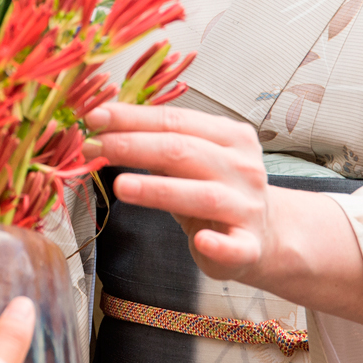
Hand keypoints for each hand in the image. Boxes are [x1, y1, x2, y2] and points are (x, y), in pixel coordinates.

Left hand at [86, 103, 362, 328]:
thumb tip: (102, 123)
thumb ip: (158, 141)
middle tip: (95, 146)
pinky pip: (234, 246)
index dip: (133, 117)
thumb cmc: (216, 189)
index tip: (95, 115)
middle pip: (183, 151)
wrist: (268, 234)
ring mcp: (248, 207)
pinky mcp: (249, 246)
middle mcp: (241, 167)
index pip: (175, 121)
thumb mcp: (194, 159)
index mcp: (229, 137)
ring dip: (160, 190)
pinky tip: (201, 241)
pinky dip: (218, 244)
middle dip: (135, 147)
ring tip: (121, 187)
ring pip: (202, 195)